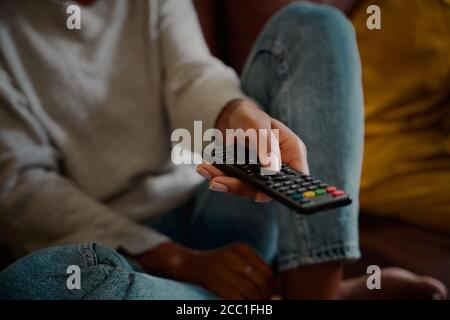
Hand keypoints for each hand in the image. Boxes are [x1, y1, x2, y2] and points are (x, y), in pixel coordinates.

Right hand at [132, 241, 273, 299]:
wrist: (184, 263)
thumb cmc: (214, 265)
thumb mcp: (235, 260)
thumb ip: (254, 270)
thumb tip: (277, 289)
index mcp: (243, 248)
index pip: (269, 273)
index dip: (272, 290)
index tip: (268, 297)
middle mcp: (234, 254)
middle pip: (261, 283)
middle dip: (264, 298)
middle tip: (260, 303)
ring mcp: (221, 265)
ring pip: (248, 291)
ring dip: (252, 303)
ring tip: (250, 305)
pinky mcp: (211, 278)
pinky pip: (233, 296)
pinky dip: (239, 304)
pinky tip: (238, 305)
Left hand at [197, 99, 308, 201]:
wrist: (234, 119)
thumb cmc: (252, 117)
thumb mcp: (258, 124)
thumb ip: (265, 144)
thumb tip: (270, 167)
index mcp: (291, 152)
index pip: (296, 176)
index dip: (283, 189)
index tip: (260, 195)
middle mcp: (278, 167)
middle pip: (266, 186)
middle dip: (239, 186)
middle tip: (218, 182)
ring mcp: (261, 174)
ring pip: (247, 187)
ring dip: (224, 182)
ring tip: (206, 171)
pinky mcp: (246, 177)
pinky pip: (234, 182)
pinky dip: (218, 176)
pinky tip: (205, 169)